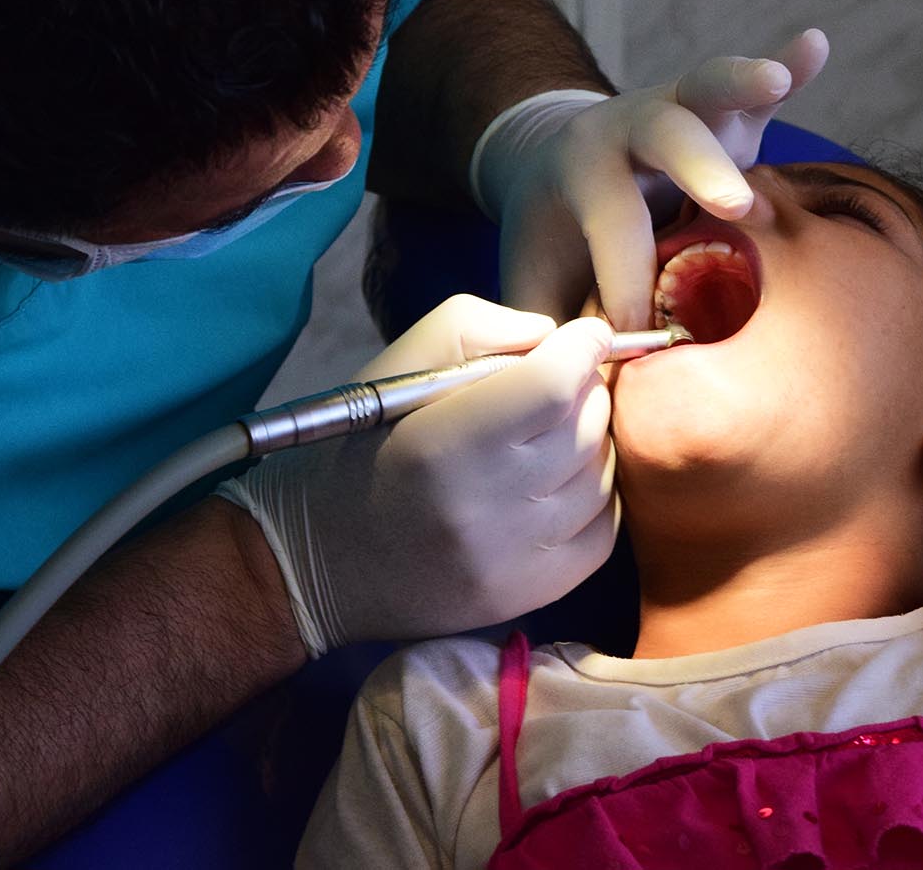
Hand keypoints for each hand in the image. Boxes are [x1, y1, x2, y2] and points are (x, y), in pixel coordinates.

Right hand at [217, 297, 615, 655]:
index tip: (583, 335)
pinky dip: (594, 496)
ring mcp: (512, 559)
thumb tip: (554, 337)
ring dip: (589, 443)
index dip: (582, 346)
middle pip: (586, 425)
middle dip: (584, 390)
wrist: (319, 560)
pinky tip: (557, 484)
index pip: (555, 384)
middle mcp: (483, 506)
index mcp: (440, 444)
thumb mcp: (396, 365)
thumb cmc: (360, 447)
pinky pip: (603, 529)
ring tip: (547, 436)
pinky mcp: (530, 595)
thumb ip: (477, 326)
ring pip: (601, 475)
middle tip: (555, 385)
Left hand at [480, 30, 829, 328]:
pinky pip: (753, 85)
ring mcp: (678, 110)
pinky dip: (788, 63)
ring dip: (742, 84)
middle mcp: (629, 129)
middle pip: (662, 137)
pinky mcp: (720, 110)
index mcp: (581, 170)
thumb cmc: (552, 238)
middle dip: (698, 168)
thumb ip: (544, 329)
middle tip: (734, 201)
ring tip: (774, 81)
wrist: (550, 163)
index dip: (627, 281)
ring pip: (707, 87)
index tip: (638, 335)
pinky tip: (815, 44)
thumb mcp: (532, 281)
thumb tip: (560, 386)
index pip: (612, 224)